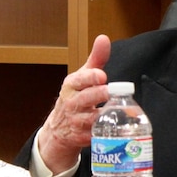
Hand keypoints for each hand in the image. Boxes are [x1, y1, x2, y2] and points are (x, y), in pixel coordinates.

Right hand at [37, 35, 110, 172]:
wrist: (59, 128)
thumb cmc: (76, 96)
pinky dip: (103, 132)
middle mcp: (71, 103)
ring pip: (90, 119)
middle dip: (97, 95)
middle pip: (84, 99)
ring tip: (117, 110)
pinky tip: (113, 128)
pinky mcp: (80, 138)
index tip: (101, 76)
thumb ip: (96, 59)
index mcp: (71, 85)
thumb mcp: (83, 77)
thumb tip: (104, 38)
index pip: (79, 79)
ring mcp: (74, 121)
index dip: (90, 77)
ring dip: (103, 115)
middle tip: (110, 91)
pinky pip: (93, 135)